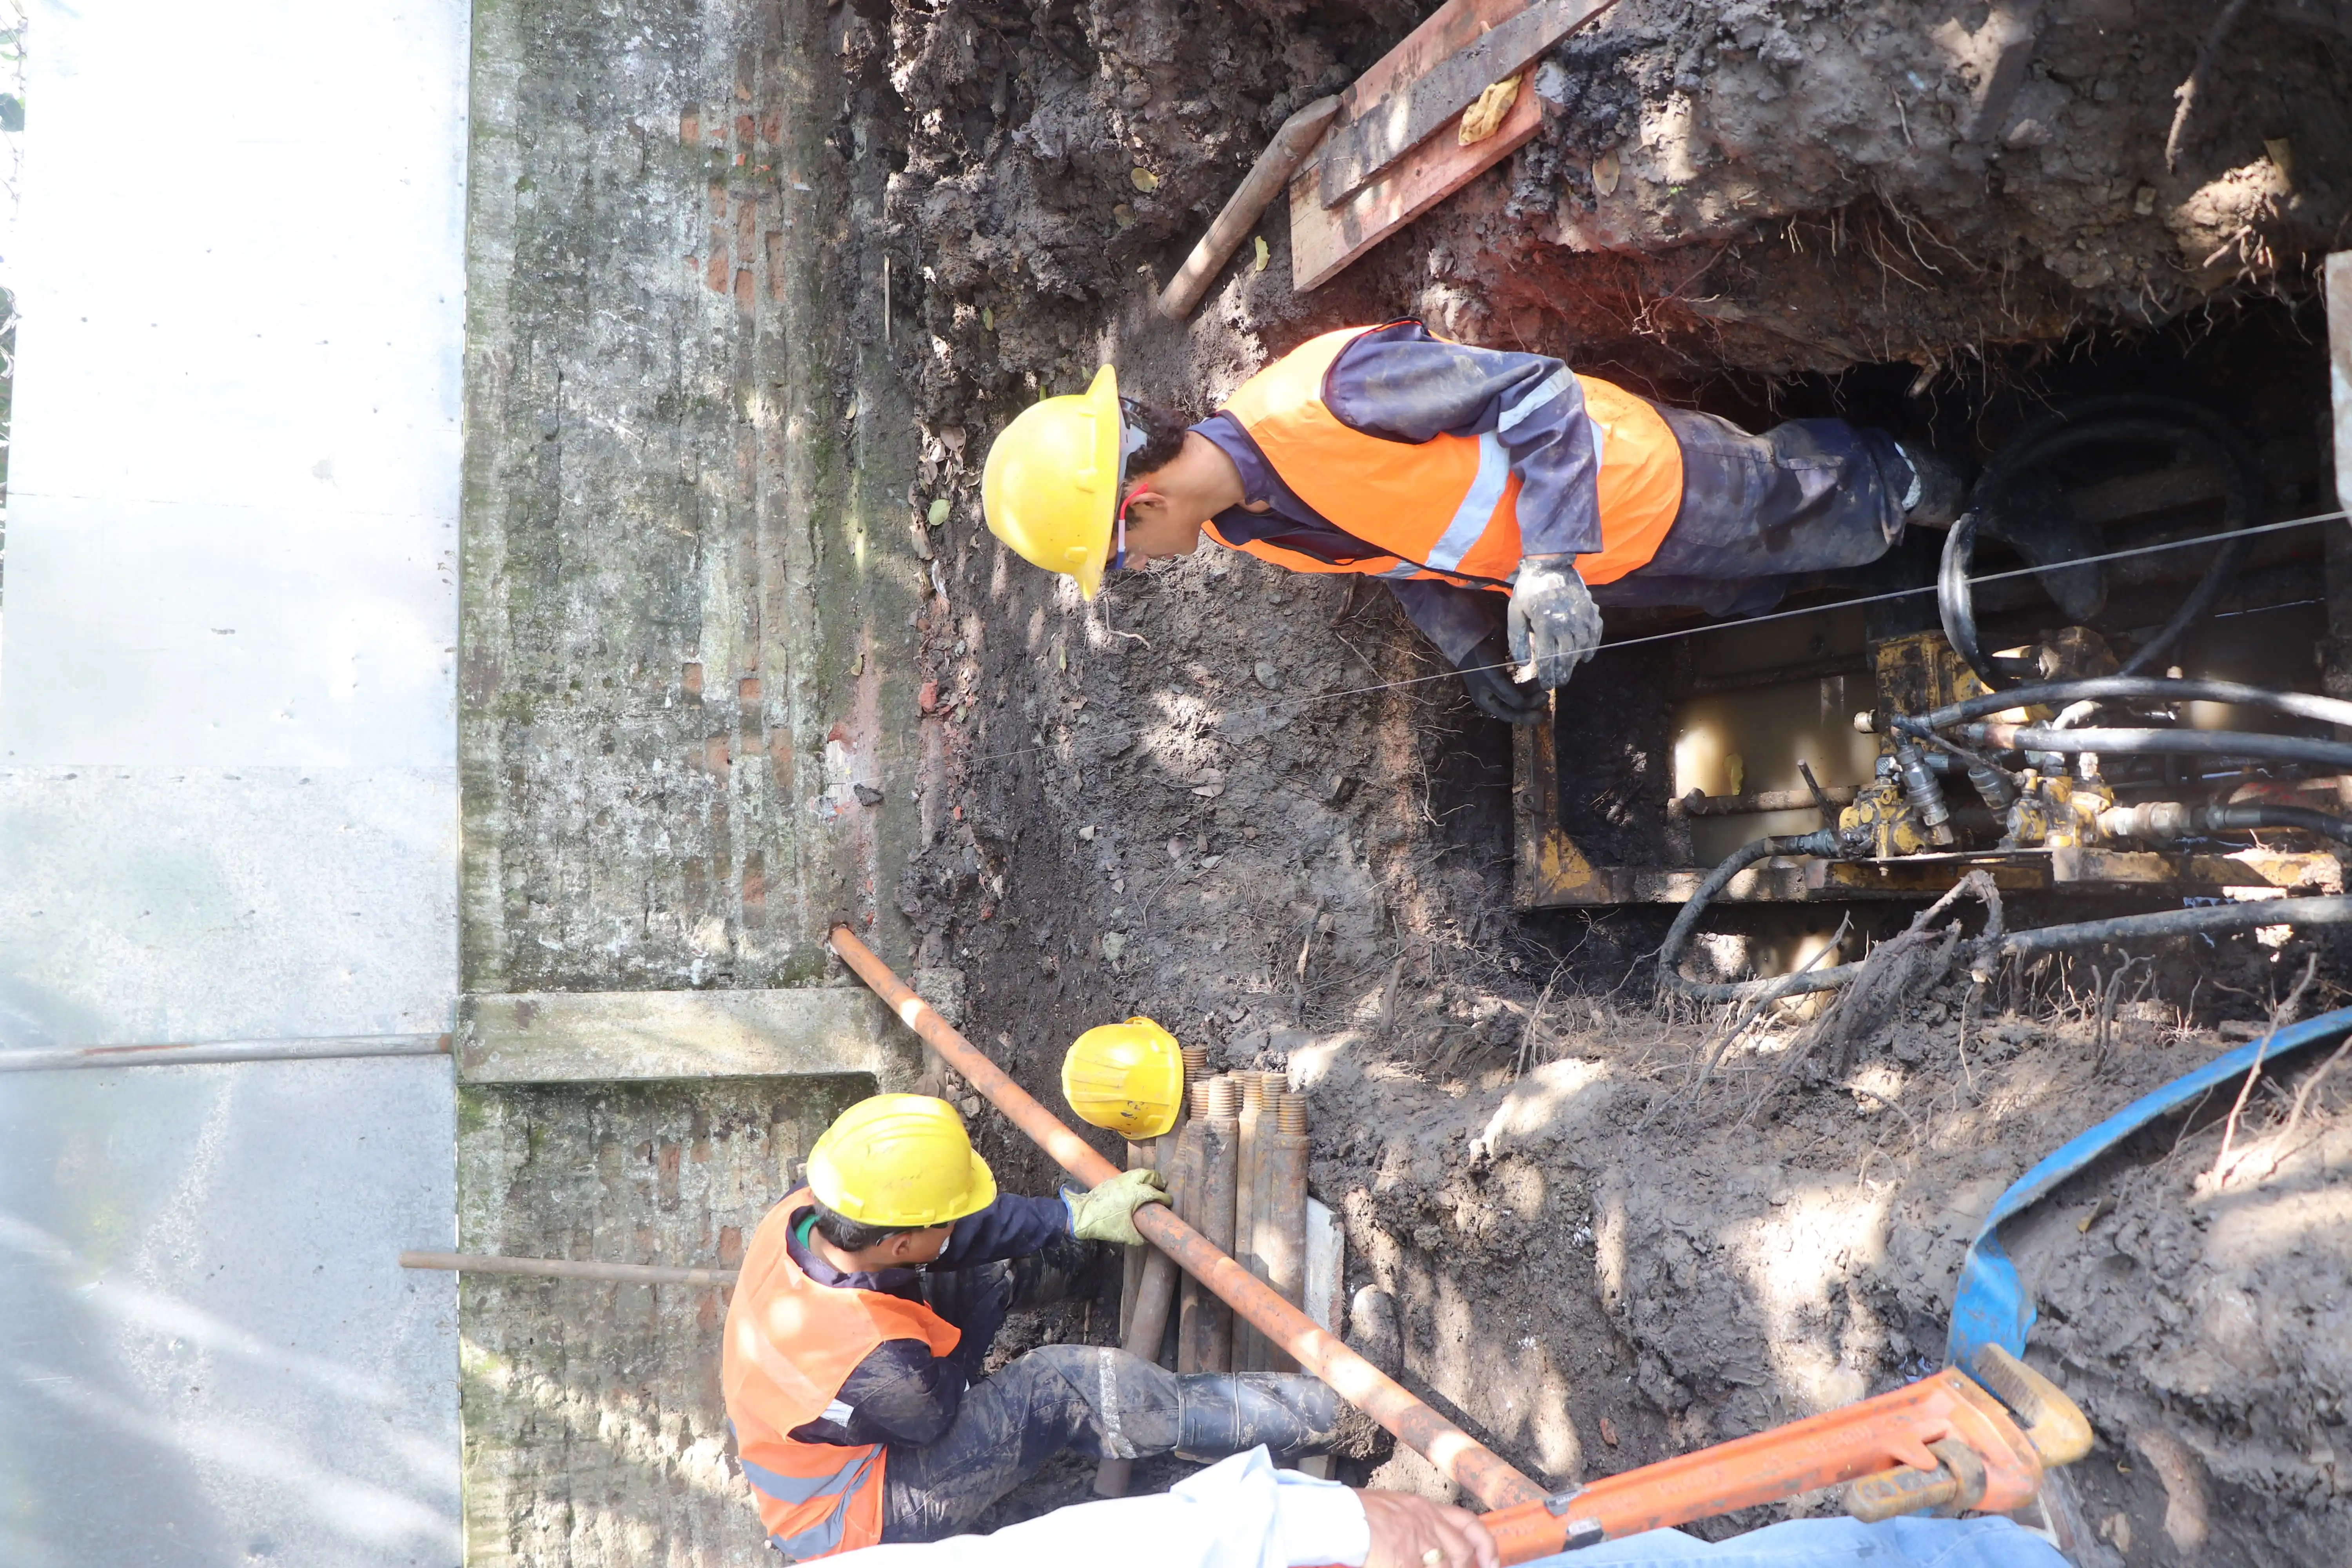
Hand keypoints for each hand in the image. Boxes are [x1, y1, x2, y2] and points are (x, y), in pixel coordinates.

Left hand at [1067, 1168, 1169, 1245]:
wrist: (1083, 1215)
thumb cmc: (1105, 1224)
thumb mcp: (1126, 1234)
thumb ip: (1139, 1237)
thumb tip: (1147, 1238)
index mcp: (1137, 1194)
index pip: (1156, 1193)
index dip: (1165, 1198)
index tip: (1168, 1202)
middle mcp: (1130, 1183)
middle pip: (1150, 1175)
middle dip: (1158, 1179)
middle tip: (1163, 1185)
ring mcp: (1120, 1179)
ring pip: (1138, 1172)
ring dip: (1147, 1176)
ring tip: (1151, 1183)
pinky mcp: (1112, 1180)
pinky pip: (1129, 1175)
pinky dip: (1136, 1177)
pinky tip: (1135, 1186)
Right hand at [1358, 1490, 1498, 1567]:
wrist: (1336, 1517)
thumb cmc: (1357, 1514)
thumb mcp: (1394, 1508)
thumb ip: (1417, 1523)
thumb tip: (1433, 1547)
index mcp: (1423, 1507)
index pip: (1467, 1522)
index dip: (1485, 1545)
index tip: (1491, 1562)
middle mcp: (1425, 1522)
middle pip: (1462, 1551)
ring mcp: (1416, 1543)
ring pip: (1446, 1565)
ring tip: (1422, 1565)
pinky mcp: (1404, 1561)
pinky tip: (1406, 1567)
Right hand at [1457, 636, 1548, 725]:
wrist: (1470, 642)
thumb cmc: (1479, 662)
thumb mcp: (1492, 679)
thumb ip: (1507, 694)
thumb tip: (1524, 706)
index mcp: (1487, 702)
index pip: (1509, 715)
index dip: (1525, 717)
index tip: (1541, 715)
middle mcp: (1493, 698)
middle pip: (1515, 707)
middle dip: (1531, 703)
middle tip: (1546, 696)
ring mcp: (1498, 687)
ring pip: (1519, 696)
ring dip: (1531, 694)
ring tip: (1544, 689)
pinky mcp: (1503, 677)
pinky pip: (1518, 685)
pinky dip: (1528, 685)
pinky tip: (1536, 681)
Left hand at [1506, 554, 1601, 689]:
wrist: (1550, 564)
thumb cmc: (1529, 589)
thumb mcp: (1515, 612)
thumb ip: (1517, 638)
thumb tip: (1525, 663)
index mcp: (1545, 625)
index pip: (1548, 658)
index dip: (1548, 675)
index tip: (1546, 686)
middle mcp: (1565, 624)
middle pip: (1567, 657)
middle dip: (1562, 673)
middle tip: (1559, 683)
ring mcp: (1581, 617)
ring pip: (1582, 648)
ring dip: (1576, 662)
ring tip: (1569, 671)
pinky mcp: (1591, 611)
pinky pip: (1595, 634)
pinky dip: (1592, 647)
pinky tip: (1585, 656)